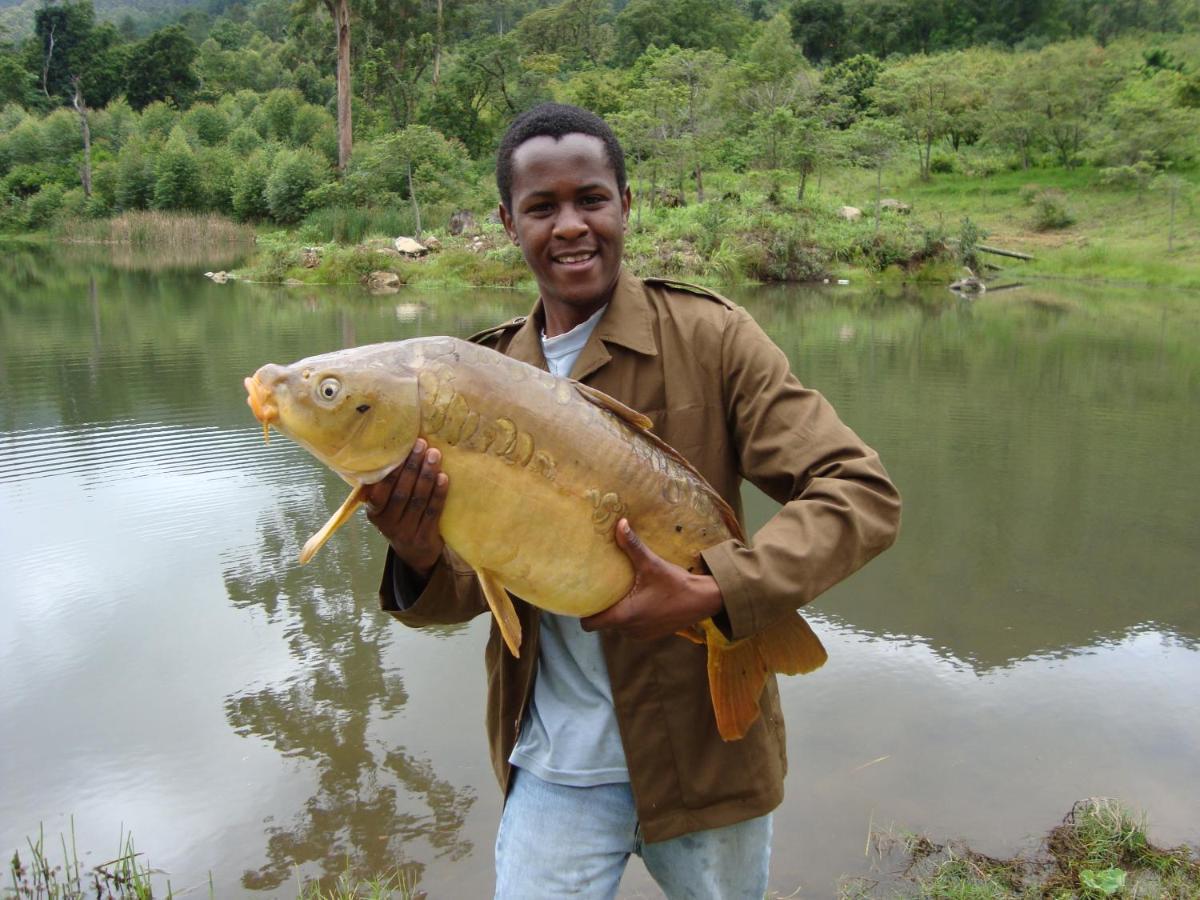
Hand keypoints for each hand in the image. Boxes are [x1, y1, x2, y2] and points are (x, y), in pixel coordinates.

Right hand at [363, 438, 448, 576]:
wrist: (415, 554)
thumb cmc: (400, 520)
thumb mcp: (385, 509)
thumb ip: (385, 488)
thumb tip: (394, 451)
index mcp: (374, 513)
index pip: (380, 491)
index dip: (391, 471)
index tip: (400, 450)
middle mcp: (388, 524)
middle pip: (401, 493)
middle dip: (412, 467)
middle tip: (421, 445)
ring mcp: (406, 532)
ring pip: (418, 500)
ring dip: (427, 475)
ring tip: (434, 455)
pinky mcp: (425, 536)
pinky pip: (433, 511)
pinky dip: (439, 493)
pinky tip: (444, 477)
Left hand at [581, 519, 724, 640]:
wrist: (704, 600)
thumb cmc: (676, 584)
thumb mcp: (652, 564)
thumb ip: (633, 546)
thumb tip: (620, 524)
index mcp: (624, 616)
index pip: (589, 624)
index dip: (583, 612)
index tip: (584, 596)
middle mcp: (629, 630)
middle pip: (603, 623)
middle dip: (602, 608)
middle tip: (602, 588)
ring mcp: (640, 634)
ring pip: (617, 626)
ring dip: (618, 612)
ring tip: (620, 592)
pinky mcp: (652, 634)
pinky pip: (632, 627)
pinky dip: (632, 616)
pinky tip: (638, 599)